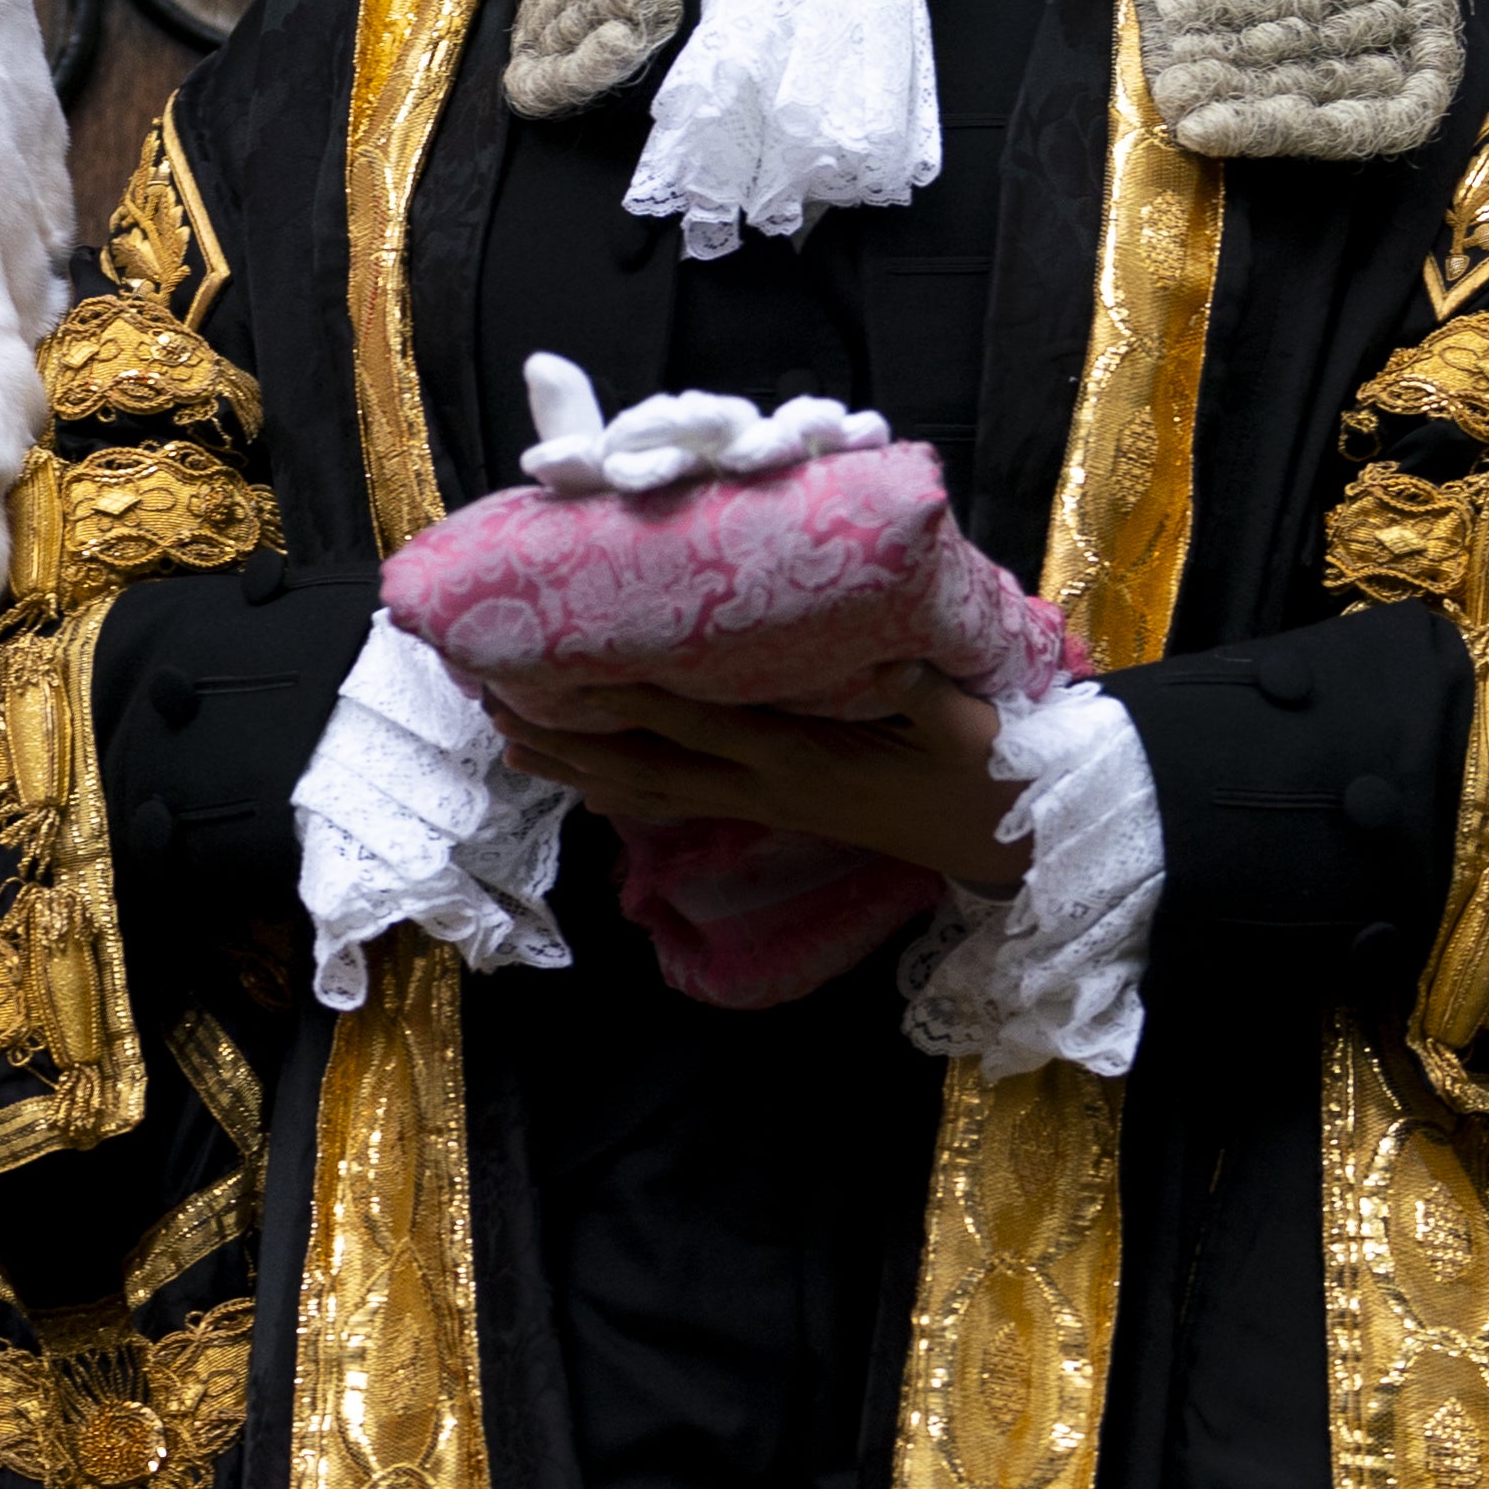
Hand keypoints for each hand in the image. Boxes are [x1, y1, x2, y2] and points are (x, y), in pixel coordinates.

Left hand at [481, 669, 1030, 894]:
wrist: (992, 838)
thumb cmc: (977, 769)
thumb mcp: (960, 726)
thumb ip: (922, 689)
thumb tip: (891, 649)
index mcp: (799, 758)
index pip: (699, 724)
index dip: (633, 700)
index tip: (566, 671)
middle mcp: (762, 786)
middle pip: (647, 768)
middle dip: (570, 739)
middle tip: (496, 705)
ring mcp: (760, 805)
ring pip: (650, 791)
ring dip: (577, 767)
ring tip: (509, 740)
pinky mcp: (767, 809)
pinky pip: (676, 800)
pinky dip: (620, 786)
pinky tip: (580, 776)